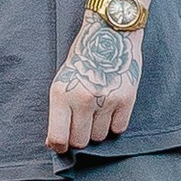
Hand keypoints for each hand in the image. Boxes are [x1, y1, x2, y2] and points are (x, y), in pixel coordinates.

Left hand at [46, 11, 142, 152]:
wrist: (109, 33)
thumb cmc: (82, 59)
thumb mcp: (62, 81)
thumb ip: (59, 112)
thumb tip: (54, 143)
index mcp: (62, 94)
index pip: (58, 138)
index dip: (60, 147)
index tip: (63, 146)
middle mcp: (83, 99)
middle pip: (80, 141)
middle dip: (80, 136)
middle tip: (83, 123)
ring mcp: (106, 99)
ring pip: (100, 137)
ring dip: (98, 129)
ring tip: (98, 110)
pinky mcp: (126, 98)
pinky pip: (119, 128)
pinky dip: (114, 123)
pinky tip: (111, 108)